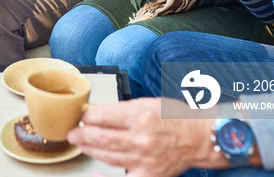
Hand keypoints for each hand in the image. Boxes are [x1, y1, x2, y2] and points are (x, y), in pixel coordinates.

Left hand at [67, 98, 219, 176]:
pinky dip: (105, 176)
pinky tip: (95, 173)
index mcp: (140, 116)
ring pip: (106, 155)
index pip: (101, 116)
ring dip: (88, 149)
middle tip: (72, 132)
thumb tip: (98, 114)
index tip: (83, 116)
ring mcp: (143, 159)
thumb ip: (123, 109)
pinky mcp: (148, 174)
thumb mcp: (149, 103)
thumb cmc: (176, 118)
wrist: (201, 138)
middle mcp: (140, 138)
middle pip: (99, 136)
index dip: (87, 116)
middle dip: (81, 133)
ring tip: (80, 143)